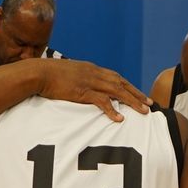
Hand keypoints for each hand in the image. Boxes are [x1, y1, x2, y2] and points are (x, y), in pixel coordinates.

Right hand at [37, 60, 151, 121]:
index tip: (139, 94)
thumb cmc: (48, 75)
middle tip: (150, 104)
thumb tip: (80, 86)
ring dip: (132, 101)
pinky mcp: (82, 91)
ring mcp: (89, 81)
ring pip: (117, 91)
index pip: (116, 77)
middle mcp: (94, 73)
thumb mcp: (67, 74)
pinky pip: (101, 101)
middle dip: (137, 93)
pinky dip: (112, 109)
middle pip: (121, 83)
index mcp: (91, 69)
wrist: (37, 72)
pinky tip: (120, 118)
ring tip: (143, 111)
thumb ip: (77, 79)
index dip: (129, 86)